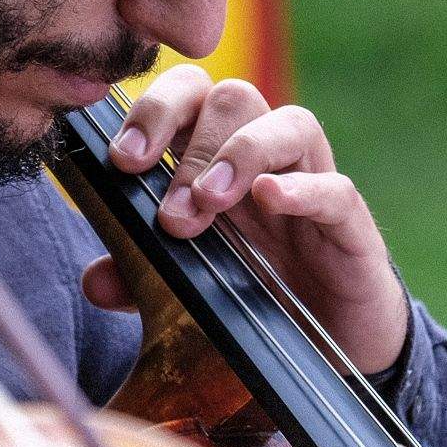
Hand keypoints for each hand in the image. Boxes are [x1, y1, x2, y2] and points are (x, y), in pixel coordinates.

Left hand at [79, 65, 409, 375]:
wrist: (332, 351)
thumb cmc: (256, 298)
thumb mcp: (186, 288)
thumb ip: (140, 277)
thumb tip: (94, 279)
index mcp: (218, 160)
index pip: (189, 96)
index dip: (154, 110)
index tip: (122, 160)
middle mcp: (267, 159)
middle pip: (233, 98)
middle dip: (192, 145)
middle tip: (170, 213)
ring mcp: (314, 185)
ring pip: (290, 123)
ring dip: (242, 153)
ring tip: (209, 201)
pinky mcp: (352, 227)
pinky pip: (336, 188)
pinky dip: (301, 188)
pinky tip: (269, 198)